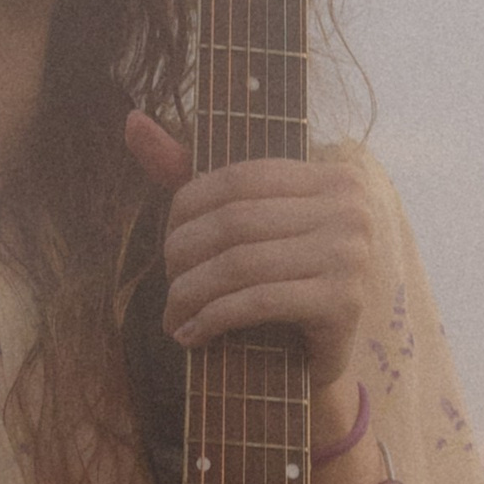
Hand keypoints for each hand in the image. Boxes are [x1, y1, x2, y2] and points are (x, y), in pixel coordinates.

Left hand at [125, 112, 371, 392]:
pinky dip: (214, 319)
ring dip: (192, 293)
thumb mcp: (241, 223)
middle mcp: (350, 208)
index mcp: (332, 176)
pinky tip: (193, 335)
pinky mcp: (343, 303)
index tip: (169, 250)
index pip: (238, 178)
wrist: (321, 361)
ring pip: (241, 263)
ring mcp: (352, 254)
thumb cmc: (278, 282)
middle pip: (235, 220)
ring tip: (173, 316)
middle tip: (168, 289)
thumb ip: (188, 171)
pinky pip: (258, 301)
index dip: (188, 211)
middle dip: (185, 256)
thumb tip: (131, 122)